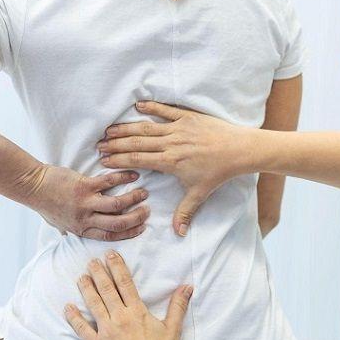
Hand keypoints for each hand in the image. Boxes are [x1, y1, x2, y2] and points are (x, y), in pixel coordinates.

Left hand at [25, 164, 150, 240]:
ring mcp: (86, 202)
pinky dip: (124, 178)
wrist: (33, 186)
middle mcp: (85, 218)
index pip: (110, 235)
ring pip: (117, 204)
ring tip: (144, 194)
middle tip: (147, 212)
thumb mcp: (58, 223)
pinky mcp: (85, 186)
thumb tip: (69, 234)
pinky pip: (109, 182)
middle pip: (118, 223)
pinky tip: (133, 176)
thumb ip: (68, 229)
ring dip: (134, 199)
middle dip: (136, 219)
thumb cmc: (45, 204)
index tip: (141, 228)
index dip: (129, 233)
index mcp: (81, 229)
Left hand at [66, 251, 191, 339]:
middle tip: (91, 261)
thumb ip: (178, 305)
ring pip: (93, 304)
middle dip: (98, 272)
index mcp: (137, 312)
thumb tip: (188, 286)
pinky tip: (68, 307)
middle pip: (106, 289)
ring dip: (86, 288)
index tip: (110, 254)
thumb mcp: (172, 328)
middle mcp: (120, 318)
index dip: (117, 266)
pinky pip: (82, 328)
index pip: (125, 283)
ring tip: (81, 277)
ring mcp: (106, 331)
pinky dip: (74, 317)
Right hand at [97, 101, 253, 235]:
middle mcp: (171, 143)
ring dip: (126, 128)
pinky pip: (166, 110)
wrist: (240, 150)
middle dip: (116, 144)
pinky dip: (151, 107)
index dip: (119, 160)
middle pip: (137, 143)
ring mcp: (178, 128)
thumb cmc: (219, 172)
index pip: (138, 160)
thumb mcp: (200, 194)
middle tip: (99, 145)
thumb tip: (178, 234)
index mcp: (170, 162)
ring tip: (109, 129)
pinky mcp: (188, 117)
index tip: (104, 160)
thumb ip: (185, 212)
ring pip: (146, 127)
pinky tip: (138, 105)